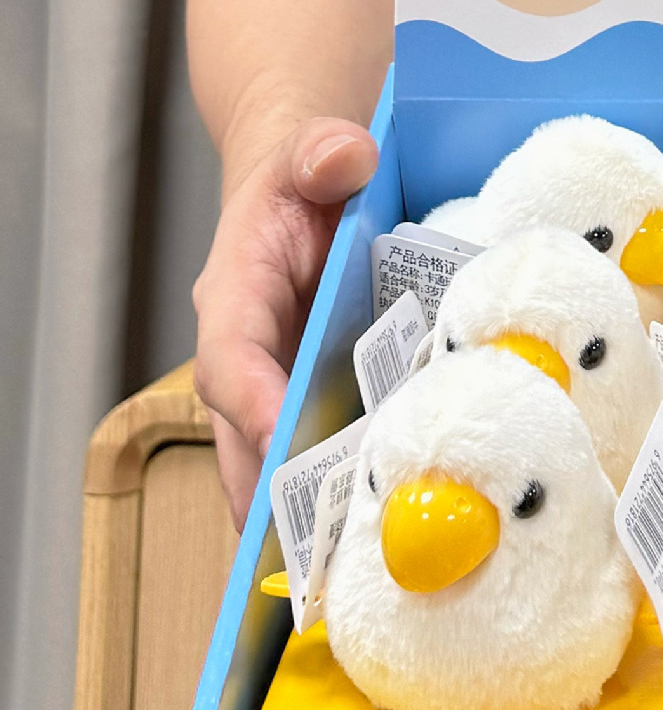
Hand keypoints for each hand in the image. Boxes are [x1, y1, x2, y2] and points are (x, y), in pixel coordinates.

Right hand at [193, 118, 378, 525]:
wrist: (315, 181)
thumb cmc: (308, 173)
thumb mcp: (313, 150)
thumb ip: (323, 152)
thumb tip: (341, 156)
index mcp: (237, 294)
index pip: (229, 357)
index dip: (249, 400)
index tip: (275, 436)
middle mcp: (251, 352)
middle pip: (246, 438)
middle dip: (276, 496)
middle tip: (315, 550)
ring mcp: (284, 382)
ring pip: (280, 461)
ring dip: (312, 512)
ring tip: (355, 560)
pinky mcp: (321, 395)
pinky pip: (325, 452)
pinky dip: (347, 492)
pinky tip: (387, 526)